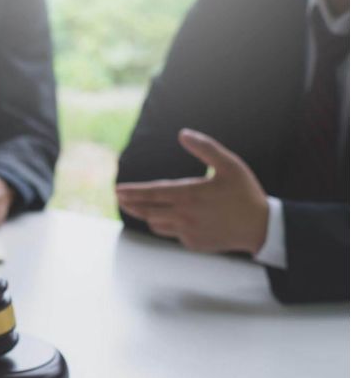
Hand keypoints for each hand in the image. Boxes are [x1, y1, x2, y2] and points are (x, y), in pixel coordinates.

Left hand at [116, 129, 268, 253]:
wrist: (261, 227)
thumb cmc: (245, 193)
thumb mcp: (230, 165)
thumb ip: (205, 148)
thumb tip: (183, 134)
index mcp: (191, 194)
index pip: (153, 193)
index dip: (133, 192)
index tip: (117, 190)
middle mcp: (184, 215)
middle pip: (147, 211)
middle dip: (131, 204)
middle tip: (120, 198)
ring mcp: (187, 232)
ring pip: (156, 224)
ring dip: (148, 215)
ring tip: (142, 207)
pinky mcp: (192, 243)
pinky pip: (172, 234)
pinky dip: (168, 225)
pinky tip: (173, 217)